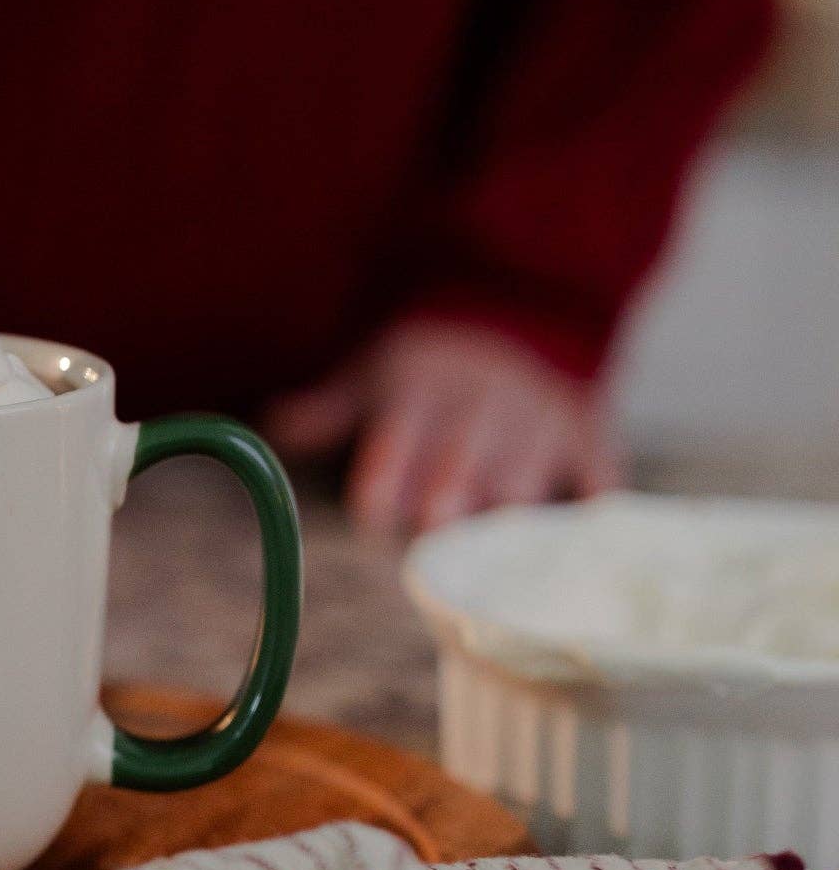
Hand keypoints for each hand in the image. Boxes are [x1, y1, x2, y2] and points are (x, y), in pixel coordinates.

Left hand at [266, 320, 622, 534]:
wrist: (520, 302)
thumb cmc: (428, 363)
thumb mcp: (372, 370)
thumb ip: (328, 409)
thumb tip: (274, 426)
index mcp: (417, 395)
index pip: (390, 452)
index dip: (377, 490)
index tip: (371, 515)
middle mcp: (477, 410)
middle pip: (455, 478)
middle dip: (438, 514)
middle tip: (431, 542)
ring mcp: (537, 425)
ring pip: (520, 490)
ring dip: (502, 527)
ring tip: (491, 567)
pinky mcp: (588, 436)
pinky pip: (595, 485)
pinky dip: (585, 520)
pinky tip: (572, 553)